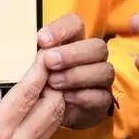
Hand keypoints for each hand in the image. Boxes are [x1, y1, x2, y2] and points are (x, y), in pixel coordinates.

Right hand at [0, 49, 64, 138]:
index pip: (28, 94)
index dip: (40, 71)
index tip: (44, 52)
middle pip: (52, 106)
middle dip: (54, 81)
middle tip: (49, 62)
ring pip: (55, 120)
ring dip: (56, 96)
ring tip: (48, 76)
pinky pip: (49, 130)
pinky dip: (51, 111)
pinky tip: (42, 97)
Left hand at [38, 14, 114, 128]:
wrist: (52, 114)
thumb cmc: (44, 83)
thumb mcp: (36, 67)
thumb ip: (37, 57)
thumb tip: (35, 48)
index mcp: (74, 41)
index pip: (75, 24)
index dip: (61, 29)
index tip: (41, 39)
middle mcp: (93, 57)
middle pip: (97, 46)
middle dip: (72, 54)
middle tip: (49, 62)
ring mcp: (101, 79)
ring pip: (103, 70)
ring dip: (76, 75)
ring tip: (53, 82)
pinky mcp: (103, 101)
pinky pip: (101, 96)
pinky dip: (82, 96)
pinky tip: (64, 98)